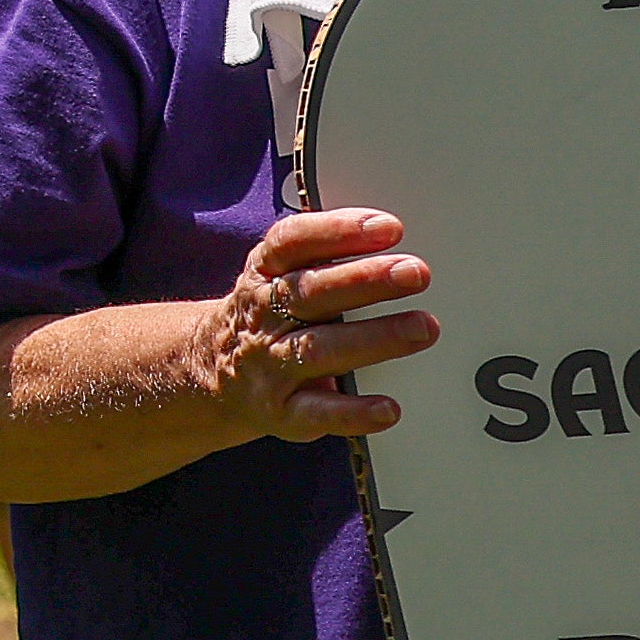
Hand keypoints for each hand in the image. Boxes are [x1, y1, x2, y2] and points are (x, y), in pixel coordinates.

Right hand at [199, 207, 431, 441]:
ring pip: (320, 349)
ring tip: (423, 328)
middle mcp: (263, 316)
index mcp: (264, 274)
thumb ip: (325, 257)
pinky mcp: (283, 410)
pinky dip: (354, 412)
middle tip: (415, 272)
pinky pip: (319, 412)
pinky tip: (387, 408)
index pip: (292, 243)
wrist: (216, 371)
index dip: (337, 231)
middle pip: (311, 293)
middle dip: (365, 280)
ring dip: (374, 338)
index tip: (388, 227)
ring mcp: (271, 363)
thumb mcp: (279, 275)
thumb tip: (394, 241)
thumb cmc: (271, 316)